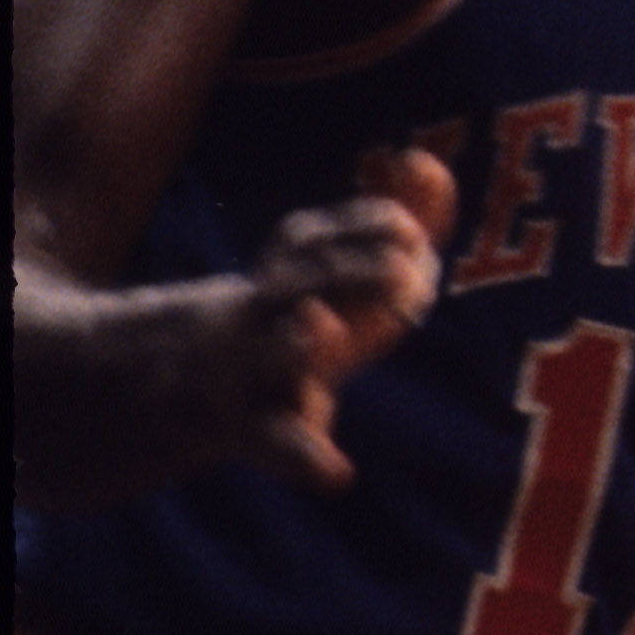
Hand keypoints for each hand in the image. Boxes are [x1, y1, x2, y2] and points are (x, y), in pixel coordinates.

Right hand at [220, 149, 456, 487]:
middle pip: (304, 280)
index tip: (417, 239)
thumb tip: (425, 161)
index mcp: (294, 261)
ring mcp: (257, 369)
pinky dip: (306, 457)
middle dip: (352, 271)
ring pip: (274, 354)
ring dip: (301, 342)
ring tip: (327, 330)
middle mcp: (270, 307)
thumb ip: (402, 211)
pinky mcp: (257, 430)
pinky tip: (338, 473)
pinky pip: (276, 444)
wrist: (208, 380)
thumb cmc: (308, 310)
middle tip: (409, 273)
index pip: (334, 231)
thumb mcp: (352, 261)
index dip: (382, 229)